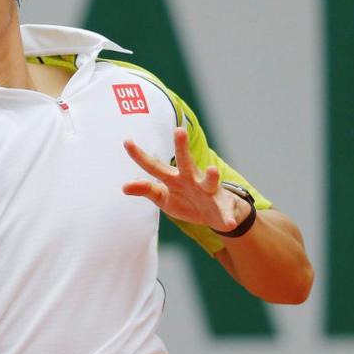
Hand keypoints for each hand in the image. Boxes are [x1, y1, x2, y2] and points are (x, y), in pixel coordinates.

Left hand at [122, 128, 245, 231]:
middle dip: (182, 147)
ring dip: (212, 177)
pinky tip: (229, 222)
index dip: (139, 156)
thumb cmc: (185, 201)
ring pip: (210, 182)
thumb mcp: (163, 197)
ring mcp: (209, 191)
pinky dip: (228, 217)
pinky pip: (226, 212)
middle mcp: (191, 179)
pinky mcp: (223, 207)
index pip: (154, 166)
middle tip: (179, 130)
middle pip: (186, 162)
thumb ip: (146, 189)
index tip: (126, 141)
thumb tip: (124, 186)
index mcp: (174, 178)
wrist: (214, 216)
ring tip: (213, 170)